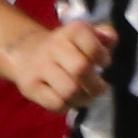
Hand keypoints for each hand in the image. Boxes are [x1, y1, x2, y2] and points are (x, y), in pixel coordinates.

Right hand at [0, 17, 119, 113]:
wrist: (25, 53)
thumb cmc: (67, 47)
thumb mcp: (87, 36)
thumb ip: (105, 36)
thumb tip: (111, 40)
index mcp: (71, 31)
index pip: (91, 44)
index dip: (102, 57)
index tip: (103, 62)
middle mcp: (53, 46)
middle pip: (80, 69)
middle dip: (96, 85)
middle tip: (100, 88)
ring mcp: (39, 67)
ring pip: (70, 90)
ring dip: (84, 98)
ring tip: (86, 96)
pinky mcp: (30, 87)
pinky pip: (57, 104)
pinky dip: (68, 106)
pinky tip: (70, 100)